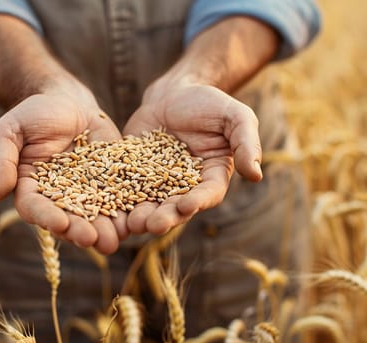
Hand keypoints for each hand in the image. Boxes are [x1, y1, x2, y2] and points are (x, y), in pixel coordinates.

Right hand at [0, 82, 127, 253]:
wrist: (68, 101)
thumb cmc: (32, 114)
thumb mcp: (9, 130)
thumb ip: (2, 160)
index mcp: (30, 189)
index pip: (35, 208)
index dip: (47, 218)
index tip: (60, 224)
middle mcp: (58, 198)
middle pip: (68, 219)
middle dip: (80, 231)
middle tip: (93, 240)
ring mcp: (86, 193)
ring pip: (95, 216)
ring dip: (105, 230)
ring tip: (115, 239)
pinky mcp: (109, 184)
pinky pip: (119, 200)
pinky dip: (126, 212)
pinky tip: (135, 221)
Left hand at [122, 81, 262, 234]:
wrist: (173, 94)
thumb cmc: (209, 103)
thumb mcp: (235, 116)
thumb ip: (246, 142)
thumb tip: (256, 175)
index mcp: (212, 177)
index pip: (208, 194)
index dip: (198, 202)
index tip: (187, 206)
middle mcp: (186, 186)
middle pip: (176, 207)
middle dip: (166, 217)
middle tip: (153, 224)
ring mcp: (158, 183)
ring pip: (151, 204)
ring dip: (142, 216)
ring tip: (133, 223)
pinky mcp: (134, 175)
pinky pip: (126, 189)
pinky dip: (119, 199)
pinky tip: (109, 206)